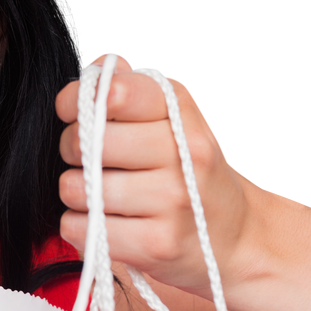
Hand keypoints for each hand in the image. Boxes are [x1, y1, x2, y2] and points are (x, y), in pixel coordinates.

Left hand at [54, 51, 253, 299]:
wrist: (237, 236)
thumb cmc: (192, 171)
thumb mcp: (175, 117)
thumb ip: (133, 89)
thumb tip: (98, 66)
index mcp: (181, 110)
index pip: (114, 92)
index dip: (79, 100)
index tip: (73, 112)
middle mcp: (183, 152)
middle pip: (86, 141)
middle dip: (73, 150)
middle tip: (91, 158)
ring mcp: (173, 201)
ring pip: (77, 187)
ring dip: (77, 192)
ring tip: (103, 193)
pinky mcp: (157, 244)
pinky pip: (81, 227)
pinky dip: (81, 226)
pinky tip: (108, 220)